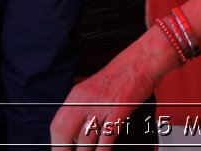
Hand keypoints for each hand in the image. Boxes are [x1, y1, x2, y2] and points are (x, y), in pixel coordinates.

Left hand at [50, 33, 172, 148]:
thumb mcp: (94, 89)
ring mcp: (102, 105)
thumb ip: (83, 108)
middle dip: (65, 150)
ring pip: (85, 140)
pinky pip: (106, 137)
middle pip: (65, 134)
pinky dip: (102, 149)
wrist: (143, 59)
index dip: (56, 143)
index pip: (57, 125)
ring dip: (87, 150)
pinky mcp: (118, 110)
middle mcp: (85, 100)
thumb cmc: (123, 73)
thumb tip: (76, 132)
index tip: (61, 150)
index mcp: (77, 95)